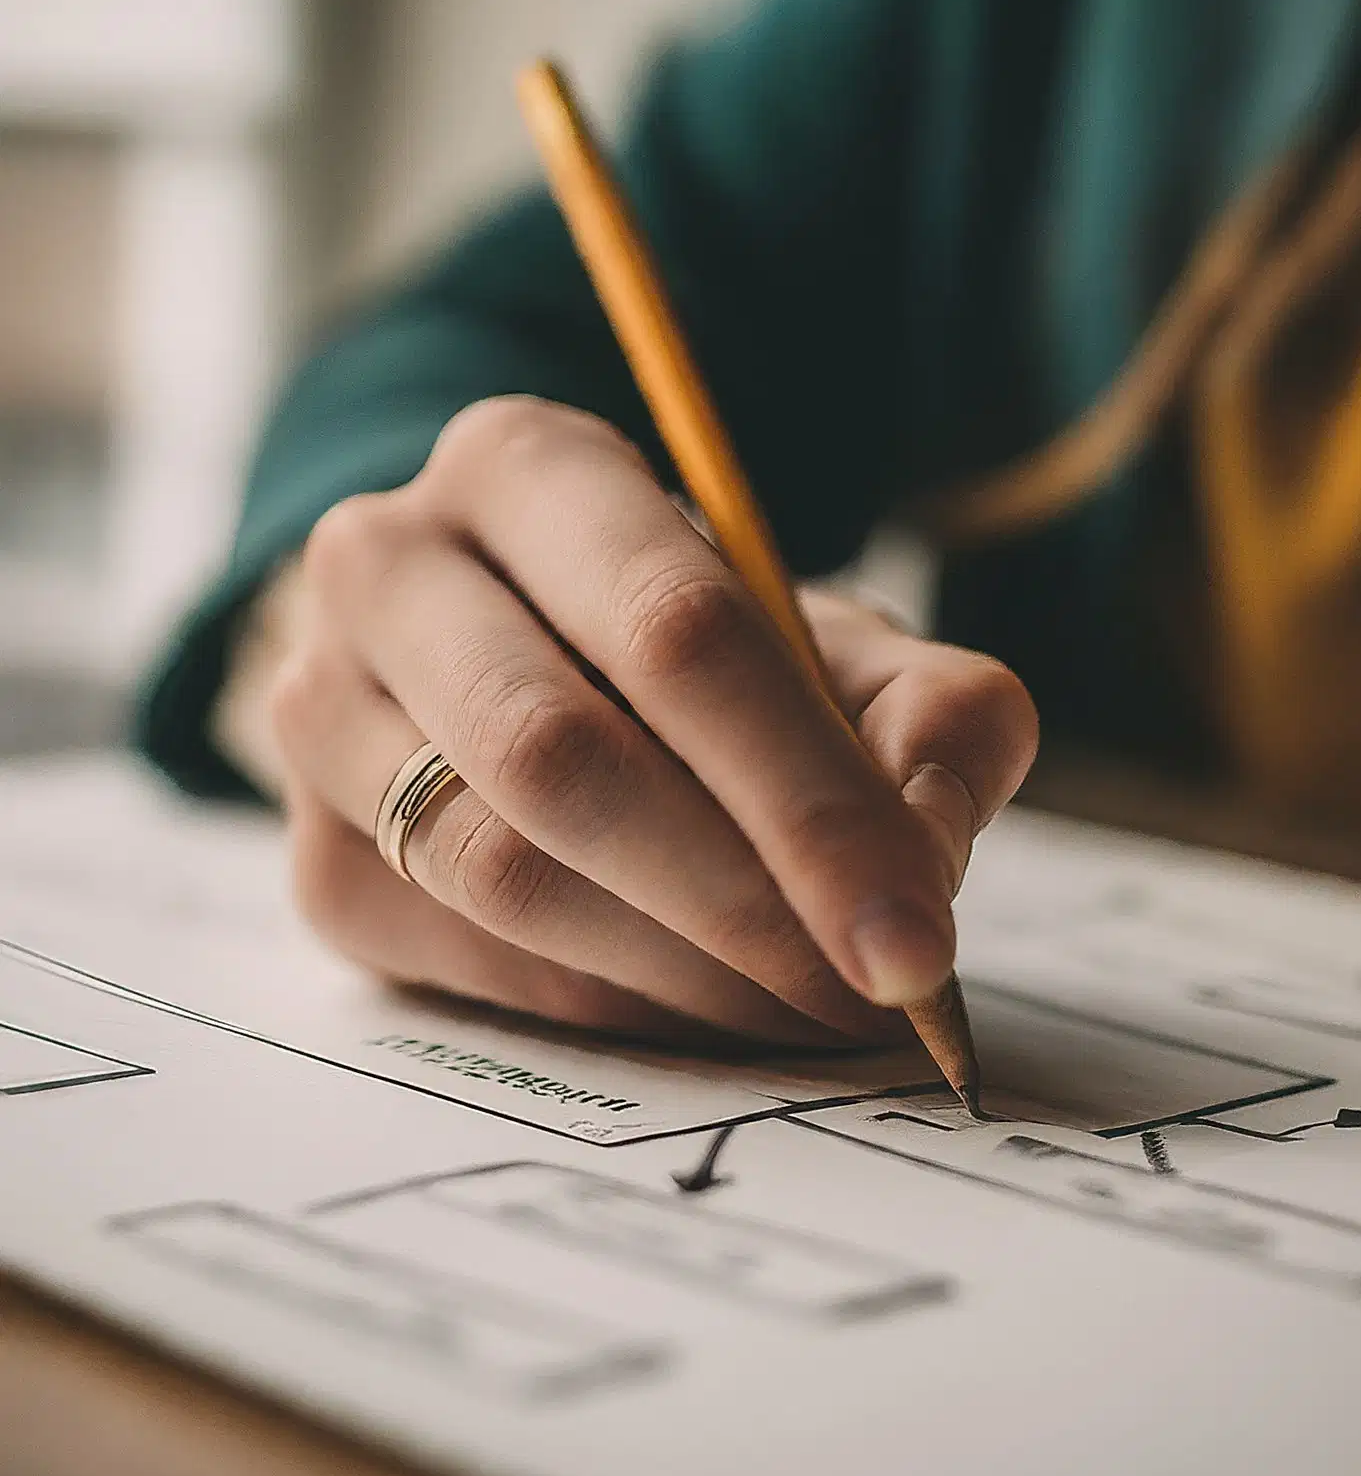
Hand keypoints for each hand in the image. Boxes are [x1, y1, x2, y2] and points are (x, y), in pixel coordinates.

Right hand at [269, 397, 1037, 1046]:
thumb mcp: (826, 638)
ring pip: (500, 871)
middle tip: (865, 995)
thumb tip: (927, 851)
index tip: (912, 942)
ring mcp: (321, 713)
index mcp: (529, 469)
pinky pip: (466, 956)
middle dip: (742, 902)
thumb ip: (930, 713)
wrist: (509, 656)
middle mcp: (389, 566)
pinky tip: (702, 1004)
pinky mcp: (314, 858)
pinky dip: (607, 1004)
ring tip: (805, 1006)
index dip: (811, 802)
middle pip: (563, 756)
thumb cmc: (688, 645)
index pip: (679, 632)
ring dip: (681, 971)